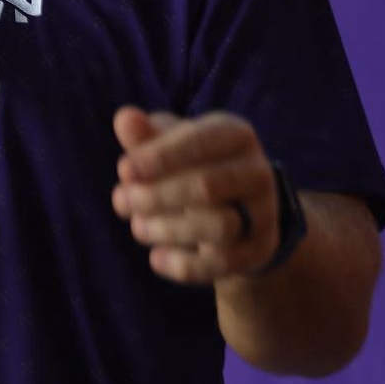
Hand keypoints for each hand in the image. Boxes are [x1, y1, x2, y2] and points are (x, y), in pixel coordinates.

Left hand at [111, 106, 279, 283]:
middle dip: (157, 196)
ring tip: (137, 228)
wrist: (234, 206)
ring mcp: (264, 213)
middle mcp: (257, 171)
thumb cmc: (191, 163)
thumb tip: (124, 118)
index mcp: (234, 134)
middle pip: (207, 187)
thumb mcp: (170, 144)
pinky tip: (156, 258)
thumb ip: (146, 135)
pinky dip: (185, 265)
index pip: (199, 141)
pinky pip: (224, 264)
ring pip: (219, 227)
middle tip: (120, 202)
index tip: (123, 170)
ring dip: (169, 230)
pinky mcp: (259, 249)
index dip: (160, 156)